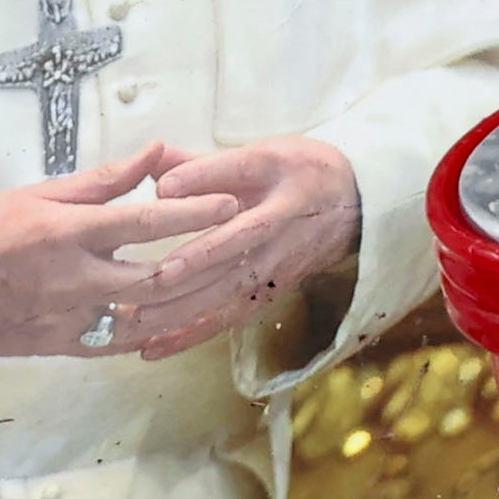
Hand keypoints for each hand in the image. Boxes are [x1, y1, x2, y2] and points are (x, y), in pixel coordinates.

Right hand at [0, 147, 244, 367]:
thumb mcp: (36, 194)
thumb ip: (100, 181)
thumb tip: (152, 154)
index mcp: (69, 234)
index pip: (145, 221)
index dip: (193, 211)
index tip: (229, 202)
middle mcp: (78, 279)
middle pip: (163, 275)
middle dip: (211, 262)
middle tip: (246, 247)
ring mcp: (76, 317)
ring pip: (154, 315)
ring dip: (196, 300)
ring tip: (231, 282)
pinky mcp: (70, 344)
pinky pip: (129, 341)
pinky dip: (164, 330)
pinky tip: (189, 318)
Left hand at [104, 136, 361, 360]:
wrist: (359, 203)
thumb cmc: (299, 172)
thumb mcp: (262, 152)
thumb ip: (202, 162)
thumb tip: (153, 161)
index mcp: (275, 174)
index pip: (239, 173)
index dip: (203, 179)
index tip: (163, 188)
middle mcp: (279, 220)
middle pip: (237, 242)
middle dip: (196, 261)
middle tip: (153, 275)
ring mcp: (277, 261)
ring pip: (231, 286)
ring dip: (186, 306)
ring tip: (139, 319)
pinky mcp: (272, 290)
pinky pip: (231, 315)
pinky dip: (194, 333)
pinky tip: (155, 347)